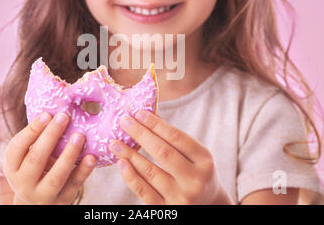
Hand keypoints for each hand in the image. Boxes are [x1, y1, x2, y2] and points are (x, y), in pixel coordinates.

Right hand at [4, 112, 95, 204]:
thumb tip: (56, 109)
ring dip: (69, 154)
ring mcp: (43, 195)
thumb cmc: (35, 170)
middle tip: (64, 117)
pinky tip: (91, 157)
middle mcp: (24, 183)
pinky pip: (74, 185)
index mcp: (12, 167)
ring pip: (56, 176)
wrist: (37, 203)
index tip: (47, 113)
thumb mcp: (27, 157)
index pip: (17, 148)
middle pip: (36, 159)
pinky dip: (83, 171)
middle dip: (50, 136)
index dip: (31, 130)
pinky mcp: (62, 201)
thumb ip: (37, 139)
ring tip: (79, 135)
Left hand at [108, 110, 232, 204]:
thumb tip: (144, 119)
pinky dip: (130, 176)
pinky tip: (121, 163)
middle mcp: (195, 180)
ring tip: (115, 143)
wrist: (208, 206)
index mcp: (205, 161)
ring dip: (129, 155)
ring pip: (150, 172)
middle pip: (162, 152)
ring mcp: (181, 197)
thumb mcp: (197, 156)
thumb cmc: (198, 173)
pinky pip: (143, 191)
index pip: (176, 138)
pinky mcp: (167, 210)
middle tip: (124, 121)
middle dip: (141, 134)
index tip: (139, 113)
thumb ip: (175, 140)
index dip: (156, 124)